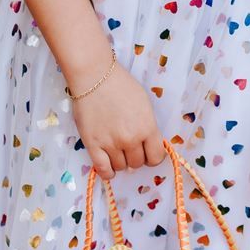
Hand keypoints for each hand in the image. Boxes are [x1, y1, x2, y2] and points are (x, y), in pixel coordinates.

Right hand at [73, 64, 165, 178]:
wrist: (95, 77)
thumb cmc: (121, 86)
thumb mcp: (144, 104)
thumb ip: (148, 126)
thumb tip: (148, 143)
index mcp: (147, 127)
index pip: (156, 157)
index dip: (153, 156)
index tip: (148, 153)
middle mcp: (131, 139)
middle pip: (137, 163)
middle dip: (136, 157)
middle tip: (130, 147)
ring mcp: (111, 143)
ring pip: (121, 167)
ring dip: (121, 161)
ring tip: (117, 151)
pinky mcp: (93, 145)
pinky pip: (102, 169)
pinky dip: (107, 173)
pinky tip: (109, 169)